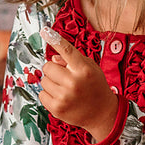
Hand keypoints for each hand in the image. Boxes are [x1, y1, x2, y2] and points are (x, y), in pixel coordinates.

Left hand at [40, 28, 120, 142]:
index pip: (67, 50)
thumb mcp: (91, 68)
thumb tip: (52, 59)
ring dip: (51, 82)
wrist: (102, 113)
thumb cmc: (95, 86)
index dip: (55, 40)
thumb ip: (72, 60)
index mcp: (84, 69)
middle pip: (48, 66)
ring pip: (44, 80)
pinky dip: (49, 95)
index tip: (45, 31)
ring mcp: (64, 97)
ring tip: (65, 88)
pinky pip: (42, 94)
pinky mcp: (57, 108)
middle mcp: (74, 82)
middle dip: (54, 69)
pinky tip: (61, 98)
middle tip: (64, 76)